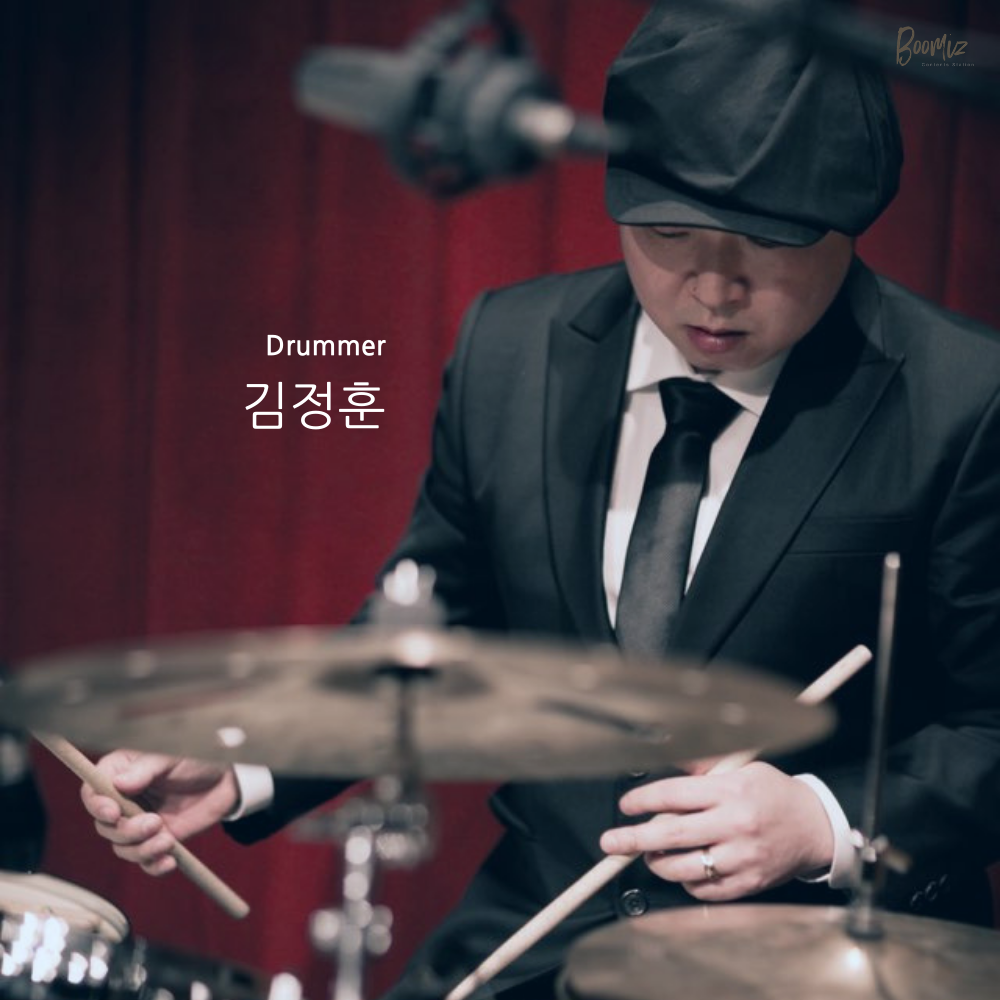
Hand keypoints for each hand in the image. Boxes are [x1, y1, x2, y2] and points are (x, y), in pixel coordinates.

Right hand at [80, 750, 238, 875]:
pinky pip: (145, 862)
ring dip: (142, 849)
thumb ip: (145, 769)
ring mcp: (139, 823)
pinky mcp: (156, 840)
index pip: (92, 792)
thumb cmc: (196, 759)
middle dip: (127, 831)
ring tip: (168, 839)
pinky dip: (154, 865)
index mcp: (121, 773)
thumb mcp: (171, 757)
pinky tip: (169, 860)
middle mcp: (124, 801)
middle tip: (155, 822)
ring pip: (122, 848)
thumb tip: (119, 784)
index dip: (97, 806)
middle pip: (105, 826)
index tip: (113, 813)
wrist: (226, 779)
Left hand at [599, 762, 832, 900]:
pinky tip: (683, 868)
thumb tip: (665, 765)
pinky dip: (686, 881)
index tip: (626, 805)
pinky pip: (705, 889)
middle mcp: (735, 825)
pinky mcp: (749, 884)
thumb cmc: (774, 794)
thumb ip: (703, 770)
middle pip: (672, 834)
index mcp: (730, 791)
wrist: (815, 827)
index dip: (644, 800)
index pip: (674, 794)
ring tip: (649, 855)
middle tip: (610, 842)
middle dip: (634, 839)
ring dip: (657, 862)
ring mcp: (742, 858)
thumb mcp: (742, 768)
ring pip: (684, 867)